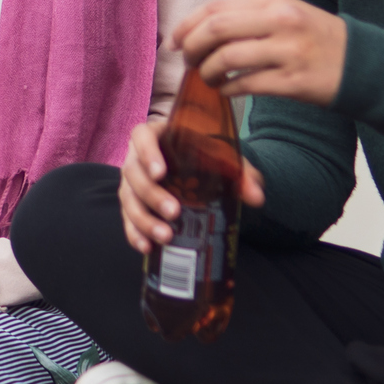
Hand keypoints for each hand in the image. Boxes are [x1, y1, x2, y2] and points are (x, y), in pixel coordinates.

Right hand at [120, 122, 265, 255]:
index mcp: (155, 135)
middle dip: (152, 195)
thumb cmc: (205, 155)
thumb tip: (257, 196)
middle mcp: (135, 158)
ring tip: (165, 237)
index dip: (147, 154)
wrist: (197, 165)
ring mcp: (130, 183)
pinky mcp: (131, 205)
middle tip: (174, 212)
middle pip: (133, 174)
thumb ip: (240, 173)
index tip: (161, 173)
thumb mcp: (222, 157)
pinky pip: (126, 220)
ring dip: (144, 220)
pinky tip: (147, 248)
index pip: (142, 137)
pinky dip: (134, 235)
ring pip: (128, 200)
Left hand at [173, 0, 346, 106]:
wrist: (363, 65)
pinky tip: (225, 90)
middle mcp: (281, 21)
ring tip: (206, 77)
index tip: (174, 40)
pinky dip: (226, 89)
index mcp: (275, 1)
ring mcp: (288, 51)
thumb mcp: (288, 14)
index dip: (187, 24)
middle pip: (216, 29)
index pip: (217, 7)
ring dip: (206, 71)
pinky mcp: (293, 81)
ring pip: (227, 58)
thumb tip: (200, 28)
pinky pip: (245, 84)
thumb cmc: (317, 40)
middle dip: (191, 46)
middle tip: (186, 60)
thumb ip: (249, 16)